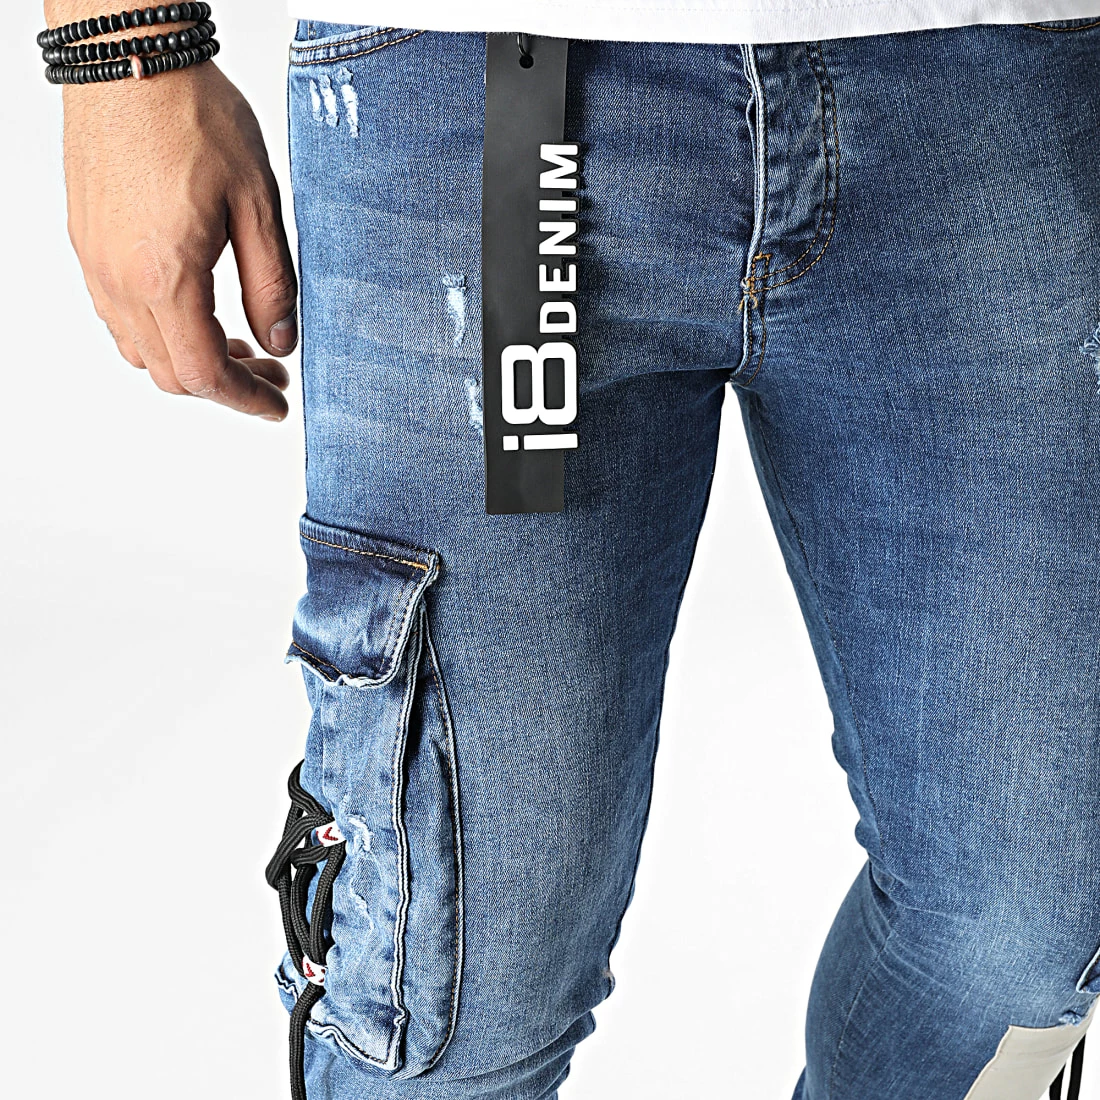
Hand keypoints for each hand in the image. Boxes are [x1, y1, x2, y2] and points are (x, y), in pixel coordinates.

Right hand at [60, 55, 296, 419]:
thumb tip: (280, 343)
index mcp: (166, 275)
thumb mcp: (259, 204)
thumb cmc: (195, 117)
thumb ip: (272, 284)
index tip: (278, 404)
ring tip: (238, 345)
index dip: (246, 400)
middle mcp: (120, 279)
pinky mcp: (87, 244)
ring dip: (191, 362)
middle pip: (172, 374)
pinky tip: (195, 312)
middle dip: (227, 386)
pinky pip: (118, 318)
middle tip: (271, 374)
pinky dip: (160, 335)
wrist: (132, 58)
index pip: (205, 373)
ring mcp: (96, 263)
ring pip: (142, 352)